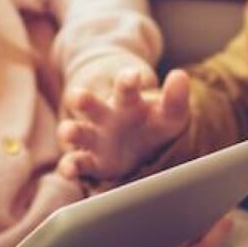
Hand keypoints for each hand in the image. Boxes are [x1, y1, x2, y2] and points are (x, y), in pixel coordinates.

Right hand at [56, 68, 190, 184]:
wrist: (144, 146)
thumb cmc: (156, 125)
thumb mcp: (171, 114)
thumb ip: (176, 98)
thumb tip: (180, 76)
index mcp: (127, 101)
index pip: (126, 88)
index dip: (127, 81)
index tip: (132, 76)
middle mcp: (106, 117)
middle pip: (91, 105)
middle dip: (82, 100)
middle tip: (78, 97)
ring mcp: (96, 138)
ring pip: (78, 132)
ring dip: (70, 132)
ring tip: (67, 132)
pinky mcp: (93, 163)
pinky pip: (78, 163)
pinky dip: (70, 166)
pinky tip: (68, 171)